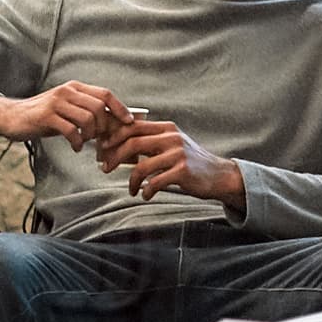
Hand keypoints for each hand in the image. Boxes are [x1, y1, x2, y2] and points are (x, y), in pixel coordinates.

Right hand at [0, 82, 129, 147]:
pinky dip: (78, 142)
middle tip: (101, 139)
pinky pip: (71, 130)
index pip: (105, 94)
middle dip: (105, 127)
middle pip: (99, 108)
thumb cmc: (45, 116)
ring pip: (87, 119)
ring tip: (85, 142)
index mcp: (75, 87)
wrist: (11, 117)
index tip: (129, 122)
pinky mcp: (46, 116)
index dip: (120, 108)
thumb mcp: (68, 109)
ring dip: (91, 135)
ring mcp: (56, 102)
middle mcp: (67, 91)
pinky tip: (76, 147)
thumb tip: (115, 124)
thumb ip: (87, 113)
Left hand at [106, 114, 246, 205]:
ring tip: (131, 189)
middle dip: (114, 157)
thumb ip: (149, 143)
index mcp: (166, 128)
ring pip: (141, 166)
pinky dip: (146, 191)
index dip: (113, 137)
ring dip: (131, 181)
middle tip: (105, 169)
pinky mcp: (183, 171)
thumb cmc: (189, 162)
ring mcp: (178, 153)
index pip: (132, 126)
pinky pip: (155, 182)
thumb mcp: (171, 145)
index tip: (103, 149)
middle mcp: (172, 137)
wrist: (218, 175)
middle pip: (132, 143)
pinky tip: (145, 195)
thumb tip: (115, 147)